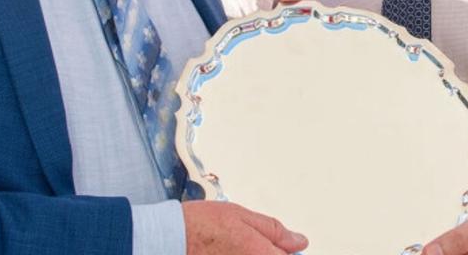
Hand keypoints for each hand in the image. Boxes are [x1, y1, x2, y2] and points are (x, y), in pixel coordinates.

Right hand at [183, 201, 307, 253]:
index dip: (288, 253)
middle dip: (269, 253)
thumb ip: (274, 231)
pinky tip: (224, 252)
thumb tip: (298, 241)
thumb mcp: (242, 216)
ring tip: (231, 247)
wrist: (168, 240)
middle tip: (247, 244)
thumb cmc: (201, 226)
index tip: (284, 248)